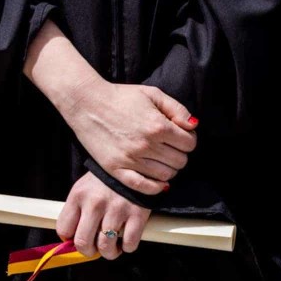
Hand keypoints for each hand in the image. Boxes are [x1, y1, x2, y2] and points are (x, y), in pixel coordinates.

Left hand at [55, 172, 151, 260]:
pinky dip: (128, 247)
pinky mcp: (137, 214)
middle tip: (95, 248)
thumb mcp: (85, 189)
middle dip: (89, 251)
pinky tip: (127, 238)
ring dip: (109, 252)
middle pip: (83, 243)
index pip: (64, 229)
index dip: (70, 240)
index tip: (78, 239)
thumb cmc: (106, 181)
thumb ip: (77, 211)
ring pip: (106, 247)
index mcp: (78, 196)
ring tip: (113, 245)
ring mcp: (116, 209)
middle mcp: (95, 203)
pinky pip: (129, 244)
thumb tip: (72, 241)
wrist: (135, 165)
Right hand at [61, 78, 197, 194]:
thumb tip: (193, 126)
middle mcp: (146, 145)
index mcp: (157, 125)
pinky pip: (143, 187)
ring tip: (161, 158)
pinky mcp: (116, 169)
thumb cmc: (120, 96)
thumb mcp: (152, 93)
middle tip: (169, 146)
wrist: (87, 103)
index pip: (189, 144)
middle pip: (180, 161)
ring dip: (169, 168)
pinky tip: (158, 181)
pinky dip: (156, 187)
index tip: (180, 136)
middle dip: (179, 154)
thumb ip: (177, 109)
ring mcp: (131, 159)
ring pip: (166, 176)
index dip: (188, 139)